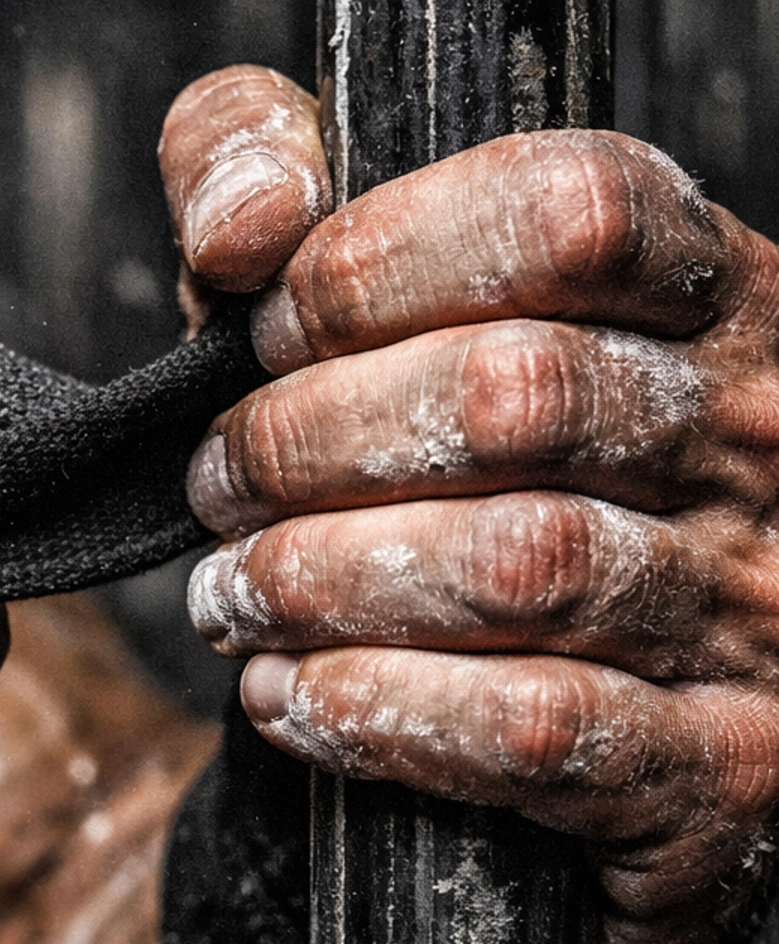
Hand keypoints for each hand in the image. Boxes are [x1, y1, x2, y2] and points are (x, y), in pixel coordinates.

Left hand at [161, 66, 778, 943]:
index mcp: (712, 295)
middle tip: (218, 484)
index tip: (267, 326)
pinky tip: (293, 697)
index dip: (378, 260)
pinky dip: (379, 713)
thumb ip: (284, 176)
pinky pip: (535, 731)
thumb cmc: (502, 481)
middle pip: (515, 394)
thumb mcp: (400, 294)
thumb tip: (237, 224)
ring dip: (322, 581)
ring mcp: (760, 607)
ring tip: (233, 594)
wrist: (649, 728)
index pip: (571, 211)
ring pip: (518, 566)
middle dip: (311, 438)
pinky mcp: (723, 767)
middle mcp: (762, 436)